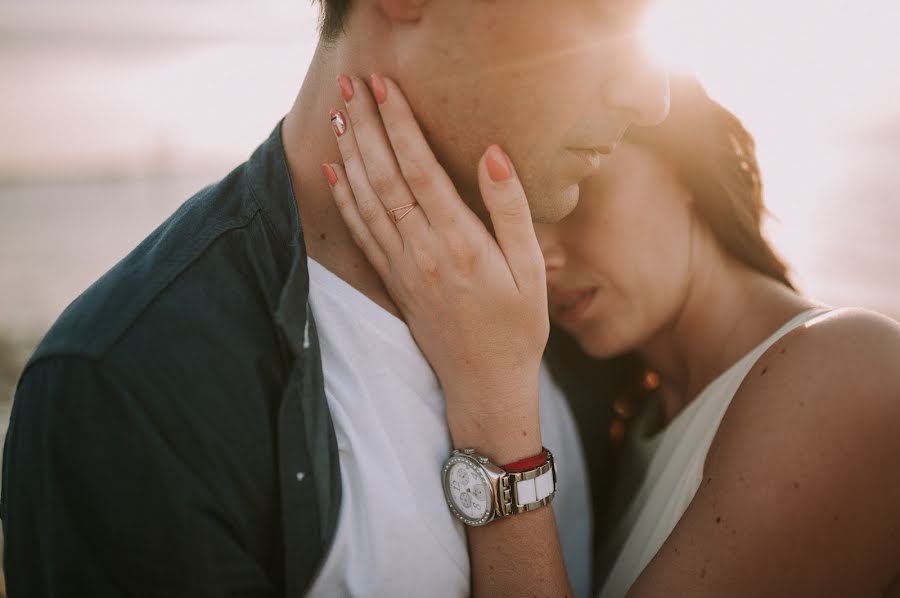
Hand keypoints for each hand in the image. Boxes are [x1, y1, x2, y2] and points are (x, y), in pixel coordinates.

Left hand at [322, 74, 547, 448]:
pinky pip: (362, 232)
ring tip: (336, 114)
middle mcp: (422, 251)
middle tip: (348, 84)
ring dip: (349, 154)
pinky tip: (336, 171)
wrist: (485, 385)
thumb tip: (491, 153)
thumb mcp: (532, 268)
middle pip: (383, 177)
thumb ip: (510, 209)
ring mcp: (402, 267)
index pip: (419, 170)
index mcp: (459, 242)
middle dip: (364, 126)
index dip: (399, 125)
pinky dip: (345, 198)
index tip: (383, 87)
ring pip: (366, 200)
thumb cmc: (518, 326)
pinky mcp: (393, 281)